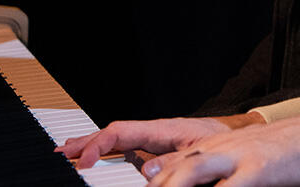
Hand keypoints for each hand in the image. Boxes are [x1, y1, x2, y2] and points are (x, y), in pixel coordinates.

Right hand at [56, 114, 261, 168]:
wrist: (239, 138)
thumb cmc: (224, 141)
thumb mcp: (203, 150)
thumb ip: (176, 160)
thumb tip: (147, 170)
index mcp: (162, 129)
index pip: (122, 132)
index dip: (99, 145)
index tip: (84, 161)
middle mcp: (153, 134)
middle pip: (112, 136)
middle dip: (84, 143)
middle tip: (59, 153)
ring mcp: (153, 142)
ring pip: (116, 143)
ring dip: (90, 149)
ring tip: (66, 156)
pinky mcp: (156, 152)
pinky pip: (126, 152)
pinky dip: (106, 156)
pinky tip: (94, 163)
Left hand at [143, 112, 299, 185]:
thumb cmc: (280, 151)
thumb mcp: (240, 154)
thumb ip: (209, 164)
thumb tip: (172, 175)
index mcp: (215, 146)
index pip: (172, 165)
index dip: (155, 182)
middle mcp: (220, 149)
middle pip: (175, 169)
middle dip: (159, 186)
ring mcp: (236, 159)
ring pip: (191, 173)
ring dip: (174, 186)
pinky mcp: (255, 172)